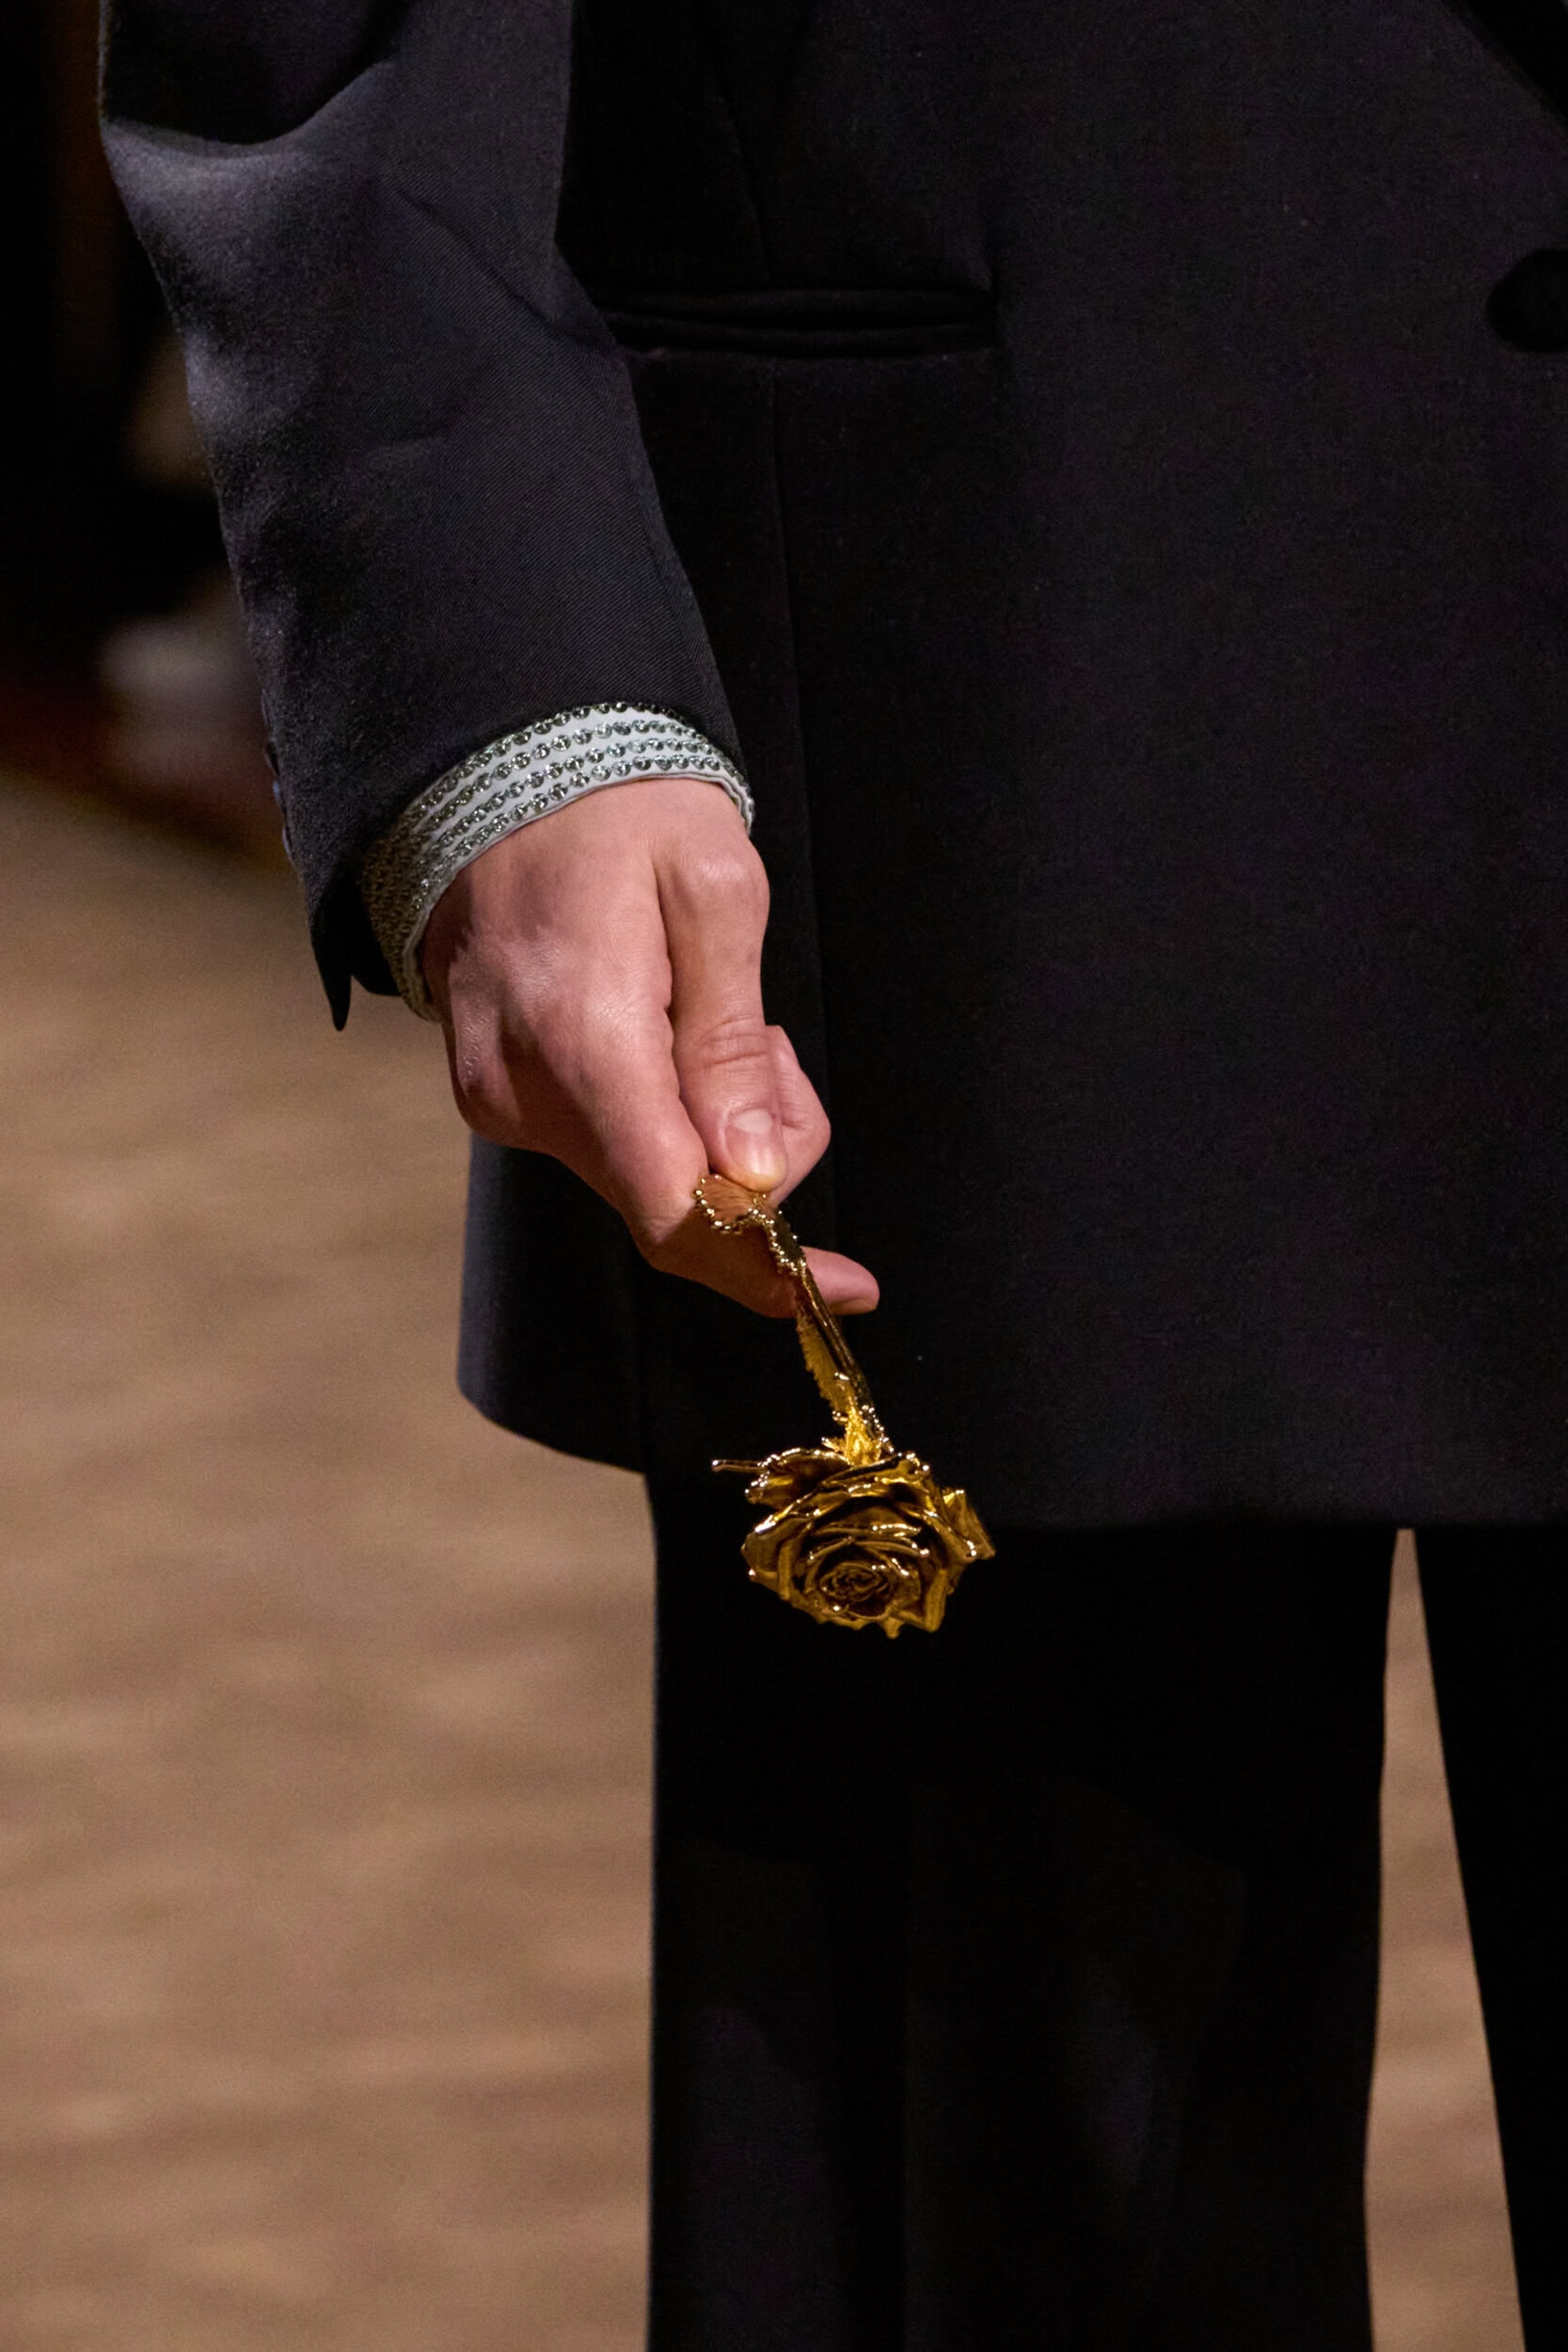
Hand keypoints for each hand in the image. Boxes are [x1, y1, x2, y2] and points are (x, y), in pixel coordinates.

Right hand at [420, 776, 877, 1318]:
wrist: (500, 769)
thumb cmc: (619, 814)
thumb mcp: (712, 891)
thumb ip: (731, 1041)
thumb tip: (750, 1170)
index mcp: (584, 1041)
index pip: (674, 1210)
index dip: (764, 1265)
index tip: (848, 1288)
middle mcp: (524, 1092)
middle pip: (675, 1200)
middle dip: (754, 1153)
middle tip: (769, 1042)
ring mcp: (498, 1100)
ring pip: (645, 1177)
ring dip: (708, 1124)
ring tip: (700, 1007)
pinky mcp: (494, 1096)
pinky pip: (605, 1145)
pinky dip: (658, 1110)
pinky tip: (656, 1023)